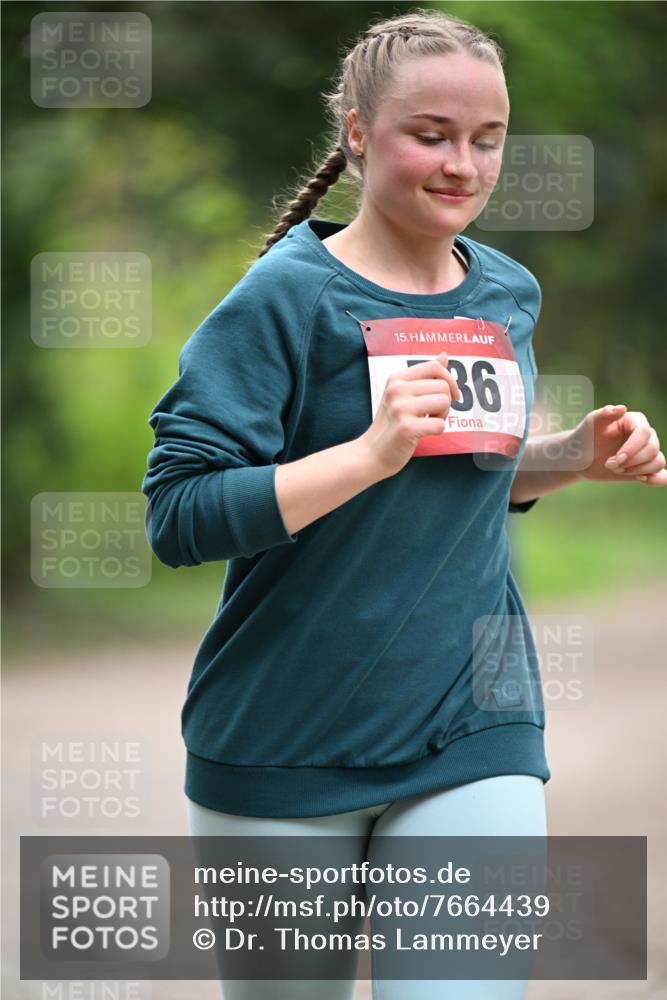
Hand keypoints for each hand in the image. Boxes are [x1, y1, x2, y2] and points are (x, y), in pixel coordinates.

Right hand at [358, 350, 461, 478]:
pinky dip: (438, 431)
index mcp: (396, 379)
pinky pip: (440, 424)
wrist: (371, 453)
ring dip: (443, 416)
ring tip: (427, 422)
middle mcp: (396, 390)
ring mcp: (400, 408)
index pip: (434, 367)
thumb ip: (424, 376)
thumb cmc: (391, 424)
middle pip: (443, 386)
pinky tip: (423, 433)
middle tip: (431, 415)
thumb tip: (444, 355)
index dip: (449, 380)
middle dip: (445, 403)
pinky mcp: (406, 428)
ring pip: (444, 402)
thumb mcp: (403, 395)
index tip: (451, 395)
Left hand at [572, 404, 665, 485]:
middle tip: (610, 464)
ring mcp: (646, 452)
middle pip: (652, 449)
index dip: (633, 447)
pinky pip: (661, 474)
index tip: (617, 458)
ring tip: (617, 469)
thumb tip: (622, 408)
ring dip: (636, 470)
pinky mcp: (645, 468)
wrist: (580, 457)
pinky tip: (643, 480)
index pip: (644, 432)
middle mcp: (645, 436)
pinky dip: (657, 479)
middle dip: (631, 462)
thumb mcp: (591, 423)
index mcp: (635, 421)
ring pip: (658, 462)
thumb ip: (604, 413)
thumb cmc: (586, 436)